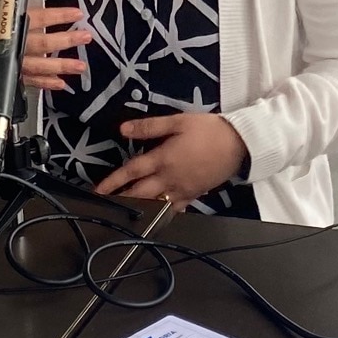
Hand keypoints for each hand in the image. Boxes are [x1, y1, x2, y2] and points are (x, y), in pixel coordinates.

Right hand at [0, 0, 90, 89]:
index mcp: (4, 22)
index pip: (37, 19)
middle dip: (67, 41)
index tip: (77, 13)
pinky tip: (60, 84)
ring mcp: (7, 63)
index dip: (58, 16)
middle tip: (86, 37)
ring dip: (61, 67)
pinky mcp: (4, 75)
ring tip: (81, 66)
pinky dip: (44, 84)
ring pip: (39, 67)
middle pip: (43, 45)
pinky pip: (28, 82)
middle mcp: (9, 45)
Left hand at [94, 111, 247, 205]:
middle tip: (105, 206)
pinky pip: (174, 208)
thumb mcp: (178, 122)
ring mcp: (182, 190)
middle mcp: (169, 178)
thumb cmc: (208, 130)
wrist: (239, 144)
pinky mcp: (194, 195)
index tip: (98, 190)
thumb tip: (123, 129)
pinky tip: (154, 215)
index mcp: (163, 159)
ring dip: (138, 209)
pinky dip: (162, 213)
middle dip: (121, 200)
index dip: (113, 181)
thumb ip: (149, 127)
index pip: (132, 171)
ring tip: (124, 212)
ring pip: (155, 204)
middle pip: (140, 193)